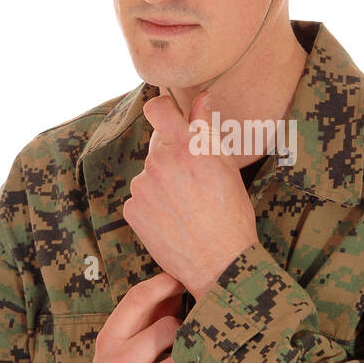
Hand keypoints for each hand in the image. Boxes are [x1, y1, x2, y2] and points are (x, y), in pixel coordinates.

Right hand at [74, 271, 198, 362]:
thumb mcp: (117, 346)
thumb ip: (144, 316)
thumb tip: (180, 281)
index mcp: (108, 341)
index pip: (137, 299)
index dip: (165, 284)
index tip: (182, 281)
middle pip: (169, 328)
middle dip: (182, 330)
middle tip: (184, 339)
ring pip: (184, 362)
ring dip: (191, 362)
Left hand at [122, 91, 258, 298]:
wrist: (219, 263)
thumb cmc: (231, 215)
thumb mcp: (226, 167)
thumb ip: (207, 128)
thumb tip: (202, 98)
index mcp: (186, 147)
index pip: (157, 108)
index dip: (162, 109)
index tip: (168, 115)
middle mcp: (159, 163)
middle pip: (158, 146)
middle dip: (173, 157)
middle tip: (193, 182)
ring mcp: (142, 187)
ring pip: (149, 174)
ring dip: (162, 183)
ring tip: (185, 207)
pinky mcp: (132, 210)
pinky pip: (140, 198)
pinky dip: (152, 206)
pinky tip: (172, 220)